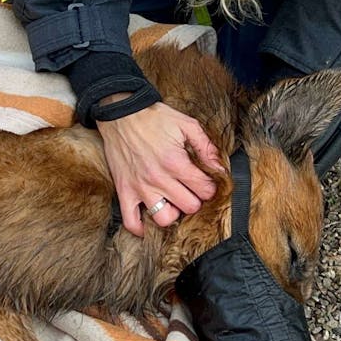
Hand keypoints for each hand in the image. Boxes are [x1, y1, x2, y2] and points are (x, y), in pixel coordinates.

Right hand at [96, 100, 223, 236]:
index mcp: (175, 162)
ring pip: (164, 218)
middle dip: (195, 199)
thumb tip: (220, 167)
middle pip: (189, 206)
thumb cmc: (154, 118)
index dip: (210, 187)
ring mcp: (140, 188)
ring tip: (173, 201)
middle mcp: (158, 179)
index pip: (205, 190)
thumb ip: (205, 146)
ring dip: (173, 212)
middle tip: (191, 189)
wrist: (120, 113)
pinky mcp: (124, 191)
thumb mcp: (185, 124)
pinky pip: (131, 222)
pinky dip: (141, 227)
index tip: (205, 181)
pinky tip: (150, 220)